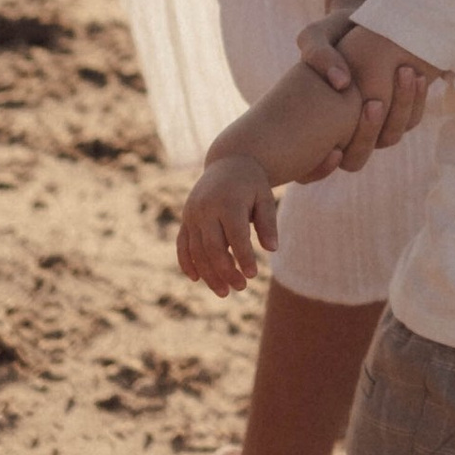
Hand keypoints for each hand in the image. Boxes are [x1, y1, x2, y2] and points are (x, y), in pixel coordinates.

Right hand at [180, 156, 279, 297]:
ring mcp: (192, 214)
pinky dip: (187, 263)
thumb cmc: (251, 185)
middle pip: (212, 247)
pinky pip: (182, 245)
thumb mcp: (264, 198)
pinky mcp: (185, 219)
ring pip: (196, 251)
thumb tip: (272, 249)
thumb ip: (269, 223)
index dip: (243, 257)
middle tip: (241, 288)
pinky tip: (197, 279)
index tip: (252, 275)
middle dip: (225, 271)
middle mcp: (206, 208)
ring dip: (208, 274)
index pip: (235, 235)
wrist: (228, 162)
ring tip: (224, 292)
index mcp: (228, 201)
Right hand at [294, 10, 439, 174]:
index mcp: (314, 127)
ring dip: (400, 110)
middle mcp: (343, 133)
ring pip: (388, 139)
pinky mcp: (398, 113)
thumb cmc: (333, 33)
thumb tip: (341, 82)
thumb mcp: (317, 36)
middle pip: (355, 160)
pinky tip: (417, 74)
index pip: (309, 171)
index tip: (332, 149)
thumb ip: (317, 53)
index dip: (318, 170)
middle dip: (367, 135)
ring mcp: (373, 126)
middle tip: (374, 102)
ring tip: (404, 72)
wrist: (362, 22)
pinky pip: (410, 121)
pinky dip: (416, 101)